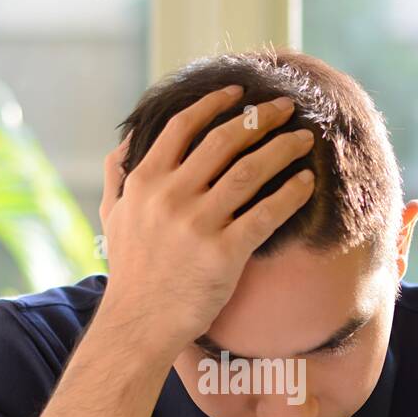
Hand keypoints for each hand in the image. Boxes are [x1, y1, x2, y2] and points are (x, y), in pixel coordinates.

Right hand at [95, 84, 315, 358]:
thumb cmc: (131, 272)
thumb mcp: (112, 217)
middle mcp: (170, 196)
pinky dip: (290, 193)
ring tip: (304, 138)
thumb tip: (127, 139)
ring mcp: (197, 224)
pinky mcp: (223, 253)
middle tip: (287, 107)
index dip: (214, 103)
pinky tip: (306, 182)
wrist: (140, 323)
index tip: (240, 93)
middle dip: (261, 118)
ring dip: (282, 148)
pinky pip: (265, 213)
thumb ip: (117, 175)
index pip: (183, 126)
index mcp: (145, 182)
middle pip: (224, 140)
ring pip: (250, 170)